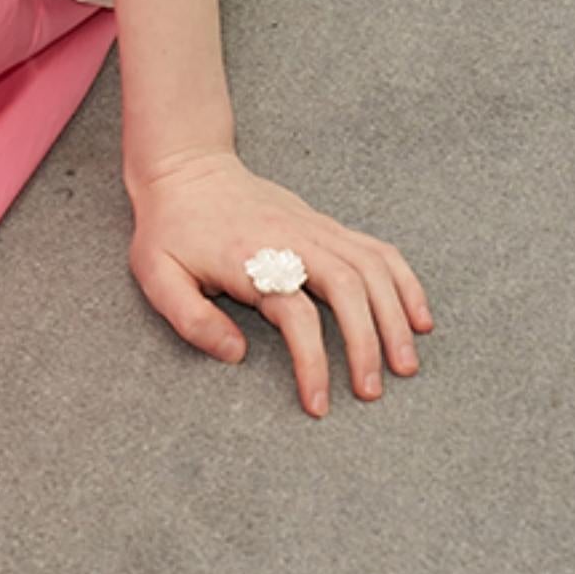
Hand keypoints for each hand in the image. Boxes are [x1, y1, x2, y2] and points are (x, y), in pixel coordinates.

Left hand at [125, 147, 434, 415]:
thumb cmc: (170, 228)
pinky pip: (377, 250)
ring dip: (395, 316)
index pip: (296, 317)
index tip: (318, 405)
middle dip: (368, 343)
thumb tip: (237, 355)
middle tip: (372, 391)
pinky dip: (404, 282)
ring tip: (406, 364)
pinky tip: (419, 316)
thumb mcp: (155, 274)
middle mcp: (292, 241)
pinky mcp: (325, 224)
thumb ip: (191, 320)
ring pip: (371, 268)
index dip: (312, 364)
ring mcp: (314, 229)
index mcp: (252, 260)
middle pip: (347, 288)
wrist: (185, 168)